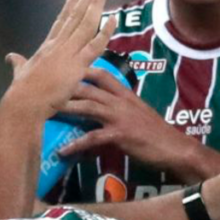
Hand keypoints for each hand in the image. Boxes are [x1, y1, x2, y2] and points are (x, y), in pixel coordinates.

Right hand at [4, 0, 116, 118]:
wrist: (24, 103)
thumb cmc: (22, 91)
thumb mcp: (20, 72)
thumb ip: (18, 63)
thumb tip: (11, 58)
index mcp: (48, 45)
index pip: (63, 18)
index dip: (73, 1)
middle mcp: (59, 43)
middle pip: (76, 13)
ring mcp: (68, 52)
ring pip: (86, 23)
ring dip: (96, 2)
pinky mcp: (76, 64)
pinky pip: (94, 45)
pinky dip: (105, 32)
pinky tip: (114, 18)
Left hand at [57, 67, 211, 177]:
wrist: (174, 148)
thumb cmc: (157, 133)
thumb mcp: (139, 114)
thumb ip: (122, 108)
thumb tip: (106, 110)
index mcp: (126, 95)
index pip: (102, 75)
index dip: (83, 70)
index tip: (64, 69)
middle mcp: (120, 102)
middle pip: (89, 87)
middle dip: (66, 87)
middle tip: (45, 88)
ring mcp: (119, 117)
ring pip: (87, 106)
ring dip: (66, 109)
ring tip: (46, 112)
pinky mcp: (119, 135)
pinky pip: (92, 138)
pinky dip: (75, 145)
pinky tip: (62, 151)